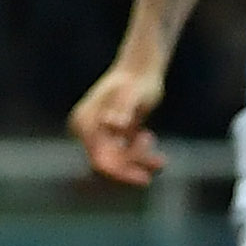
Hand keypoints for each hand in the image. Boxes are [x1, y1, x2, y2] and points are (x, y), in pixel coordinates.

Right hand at [68, 59, 169, 185]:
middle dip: (133, 167)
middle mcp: (87, 130)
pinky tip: (152, 142)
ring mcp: (99, 132)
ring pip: (117, 161)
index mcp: (85, 122)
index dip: (121, 172)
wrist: (142, 67)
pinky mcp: (112, 134)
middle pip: (108, 163)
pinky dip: (140, 155)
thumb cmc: (139, 79)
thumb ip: (123, 108)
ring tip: (158, 148)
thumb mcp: (134, 93)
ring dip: (139, 160)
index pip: (99, 159)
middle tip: (160, 162)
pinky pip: (123, 154)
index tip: (145, 178)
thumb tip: (111, 125)